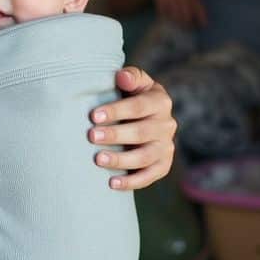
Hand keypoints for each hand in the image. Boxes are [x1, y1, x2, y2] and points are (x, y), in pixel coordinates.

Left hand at [88, 67, 176, 190]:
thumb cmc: (131, 94)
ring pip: (145, 156)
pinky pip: (150, 176)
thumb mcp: (134, 81)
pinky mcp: (163, 164)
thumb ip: (130, 77)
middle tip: (92, 136)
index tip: (94, 116)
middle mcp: (167, 124)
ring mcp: (167, 146)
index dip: (116, 111)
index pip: (138, 107)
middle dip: (115, 135)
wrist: (144, 115)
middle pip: (141, 132)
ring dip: (121, 159)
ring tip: (98, 159)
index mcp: (160, 101)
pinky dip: (132, 182)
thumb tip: (122, 77)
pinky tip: (112, 183)